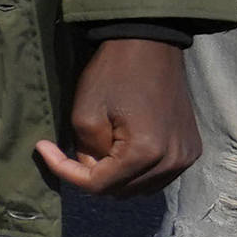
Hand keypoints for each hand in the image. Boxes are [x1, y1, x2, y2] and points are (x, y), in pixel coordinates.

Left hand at [39, 33, 201, 197]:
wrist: (150, 46)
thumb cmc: (114, 74)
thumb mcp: (85, 115)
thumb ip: (86, 153)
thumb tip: (94, 169)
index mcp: (146, 153)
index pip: (99, 185)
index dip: (67, 172)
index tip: (45, 150)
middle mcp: (172, 161)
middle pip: (120, 191)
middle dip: (92, 176)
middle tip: (72, 150)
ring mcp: (186, 157)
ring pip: (140, 187)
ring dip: (115, 176)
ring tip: (98, 149)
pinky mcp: (191, 149)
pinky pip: (158, 175)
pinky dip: (136, 170)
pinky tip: (122, 149)